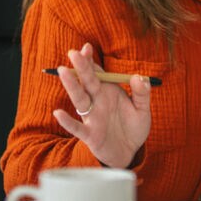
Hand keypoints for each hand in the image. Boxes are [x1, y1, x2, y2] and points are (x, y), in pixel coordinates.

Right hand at [52, 43, 152, 167]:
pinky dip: (67, 121)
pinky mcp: (90, 135)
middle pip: (87, 82)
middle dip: (81, 67)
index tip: (86, 48)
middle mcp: (97, 102)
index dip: (90, 60)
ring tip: (64, 72)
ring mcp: (92, 118)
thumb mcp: (142, 109)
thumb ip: (142, 93)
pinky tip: (58, 113)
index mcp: (108, 92)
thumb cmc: (133, 128)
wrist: (129, 152)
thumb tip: (139, 76)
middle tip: (73, 52)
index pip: (97, 73)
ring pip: (80, 99)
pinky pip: (77, 128)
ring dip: (72, 86)